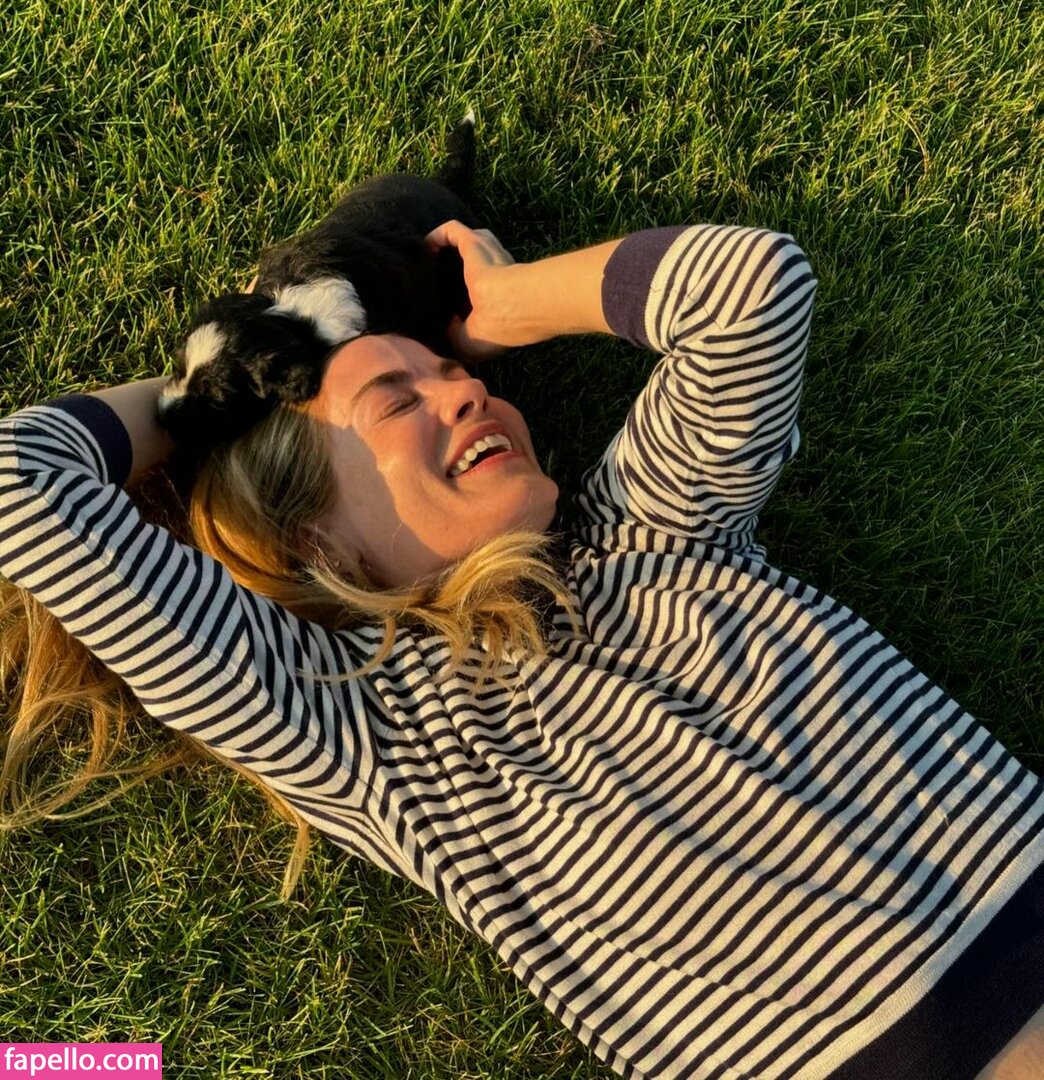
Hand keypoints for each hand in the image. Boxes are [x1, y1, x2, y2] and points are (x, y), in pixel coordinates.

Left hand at [426, 220, 520, 362]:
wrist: (509, 309)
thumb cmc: (494, 331)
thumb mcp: (468, 345)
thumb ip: (453, 335)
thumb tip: (444, 324)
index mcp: (494, 299)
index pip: (471, 291)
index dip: (454, 294)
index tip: (435, 300)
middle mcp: (494, 274)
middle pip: (468, 264)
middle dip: (450, 267)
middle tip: (428, 277)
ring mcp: (487, 256)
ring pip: (466, 242)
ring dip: (448, 248)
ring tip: (427, 259)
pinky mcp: (475, 243)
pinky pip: (453, 231)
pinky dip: (438, 235)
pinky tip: (424, 246)